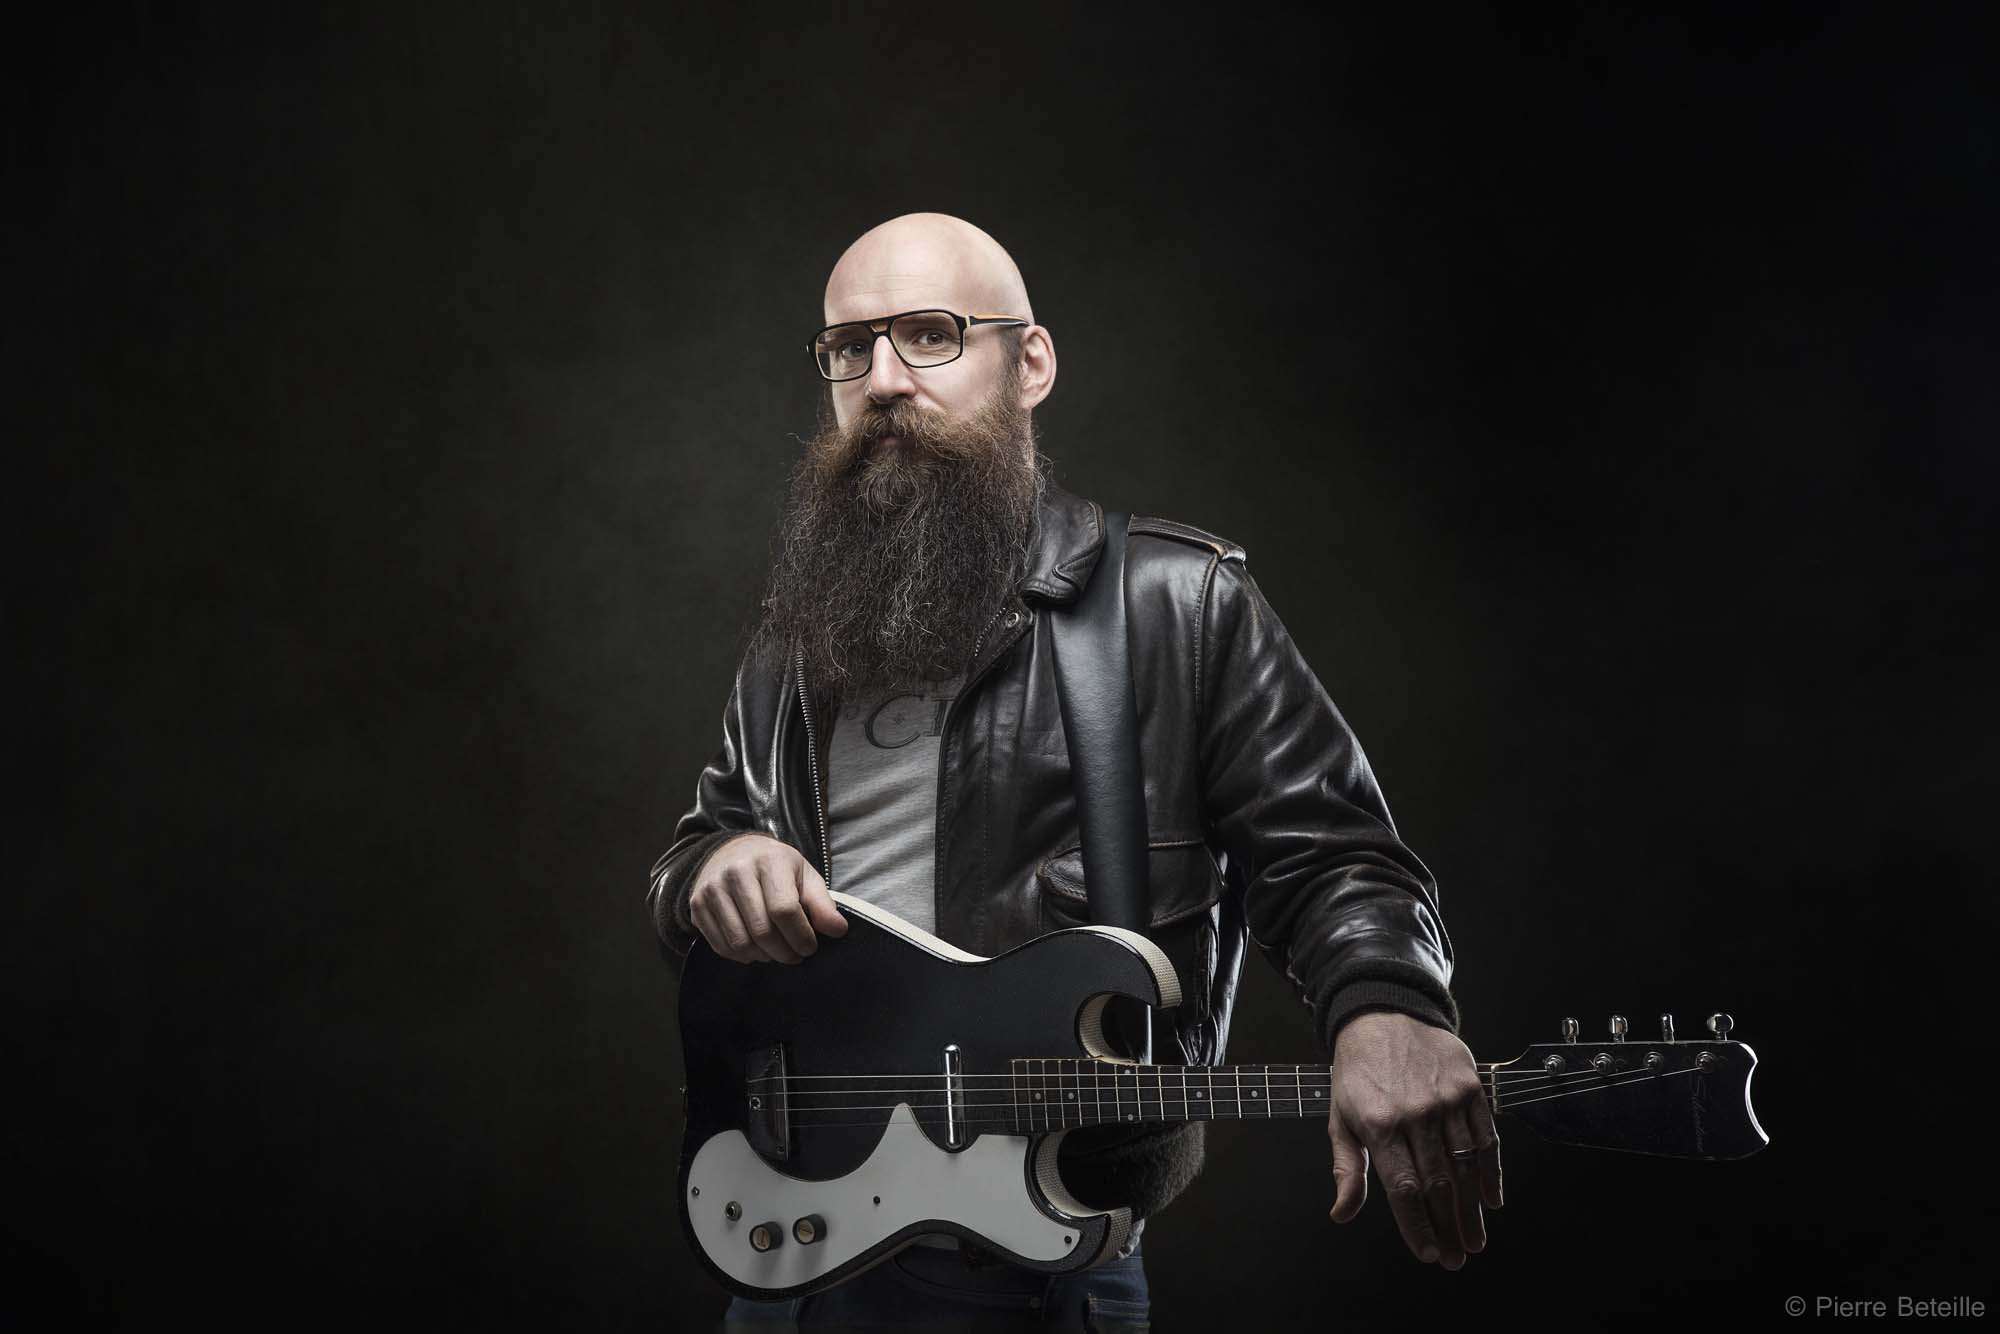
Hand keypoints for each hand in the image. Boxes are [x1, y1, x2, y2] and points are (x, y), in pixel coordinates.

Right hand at [688, 833, 847, 964]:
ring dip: (764, 957)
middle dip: (785, 952)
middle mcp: (736, 873)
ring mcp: (712, 889)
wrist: (731, 852)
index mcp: (768, 861)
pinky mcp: (697, 905)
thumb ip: (822, 904)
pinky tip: (756, 949)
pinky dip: (742, 957)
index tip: (810, 947)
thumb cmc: (775, 868)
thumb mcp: (804, 876)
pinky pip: (721, 946)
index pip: (785, 910)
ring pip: (741, 943)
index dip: (801, 936)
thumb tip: (838, 930)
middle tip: (795, 955)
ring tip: (776, 952)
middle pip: (762, 930)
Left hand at [1326, 1011, 1501, 1268]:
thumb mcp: (1340, 1117)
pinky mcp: (1470, 1087)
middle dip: (1448, 1228)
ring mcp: (1446, 1100)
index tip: (1427, 1254)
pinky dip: (1491, 1173)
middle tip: (1456, 1258)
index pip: (1404, 1189)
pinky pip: (1487, 1138)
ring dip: (1472, 1210)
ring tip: (1474, 1241)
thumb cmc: (1358, 1073)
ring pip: (1466, 1167)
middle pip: (1439, 1184)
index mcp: (1379, 1125)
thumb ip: (1346, 1169)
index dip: (1417, 1226)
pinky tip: (1491, 1201)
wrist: (1384, 1013)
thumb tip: (1341, 1214)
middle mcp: (1415, 1114)